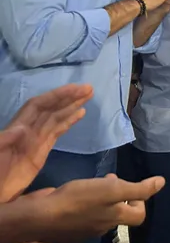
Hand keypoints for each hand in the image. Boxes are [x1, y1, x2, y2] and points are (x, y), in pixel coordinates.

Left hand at [0, 84, 92, 202]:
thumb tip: (22, 129)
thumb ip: (3, 142)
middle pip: (49, 109)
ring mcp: (33, 143)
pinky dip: (68, 122)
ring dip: (71, 106)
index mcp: (16, 131)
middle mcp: (26, 132)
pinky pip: (56, 133)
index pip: (38, 106)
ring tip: (88, 97)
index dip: (56, 96)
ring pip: (55, 119)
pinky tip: (80, 114)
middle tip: (89, 89)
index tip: (75, 88)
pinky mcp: (39, 154)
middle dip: (68, 98)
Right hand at [19, 173, 164, 242]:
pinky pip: (83, 218)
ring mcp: (84, 232)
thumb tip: (162, 183)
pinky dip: (85, 206)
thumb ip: (138, 188)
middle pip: (119, 214)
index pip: (139, 216)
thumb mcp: (113, 189)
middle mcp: (102, 228)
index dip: (140, 201)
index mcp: (115, 219)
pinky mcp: (68, 231)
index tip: (131, 187)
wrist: (40, 217)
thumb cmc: (79, 200)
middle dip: (119, 196)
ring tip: (93, 184)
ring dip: (102, 199)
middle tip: (109, 180)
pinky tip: (75, 196)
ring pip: (100, 215)